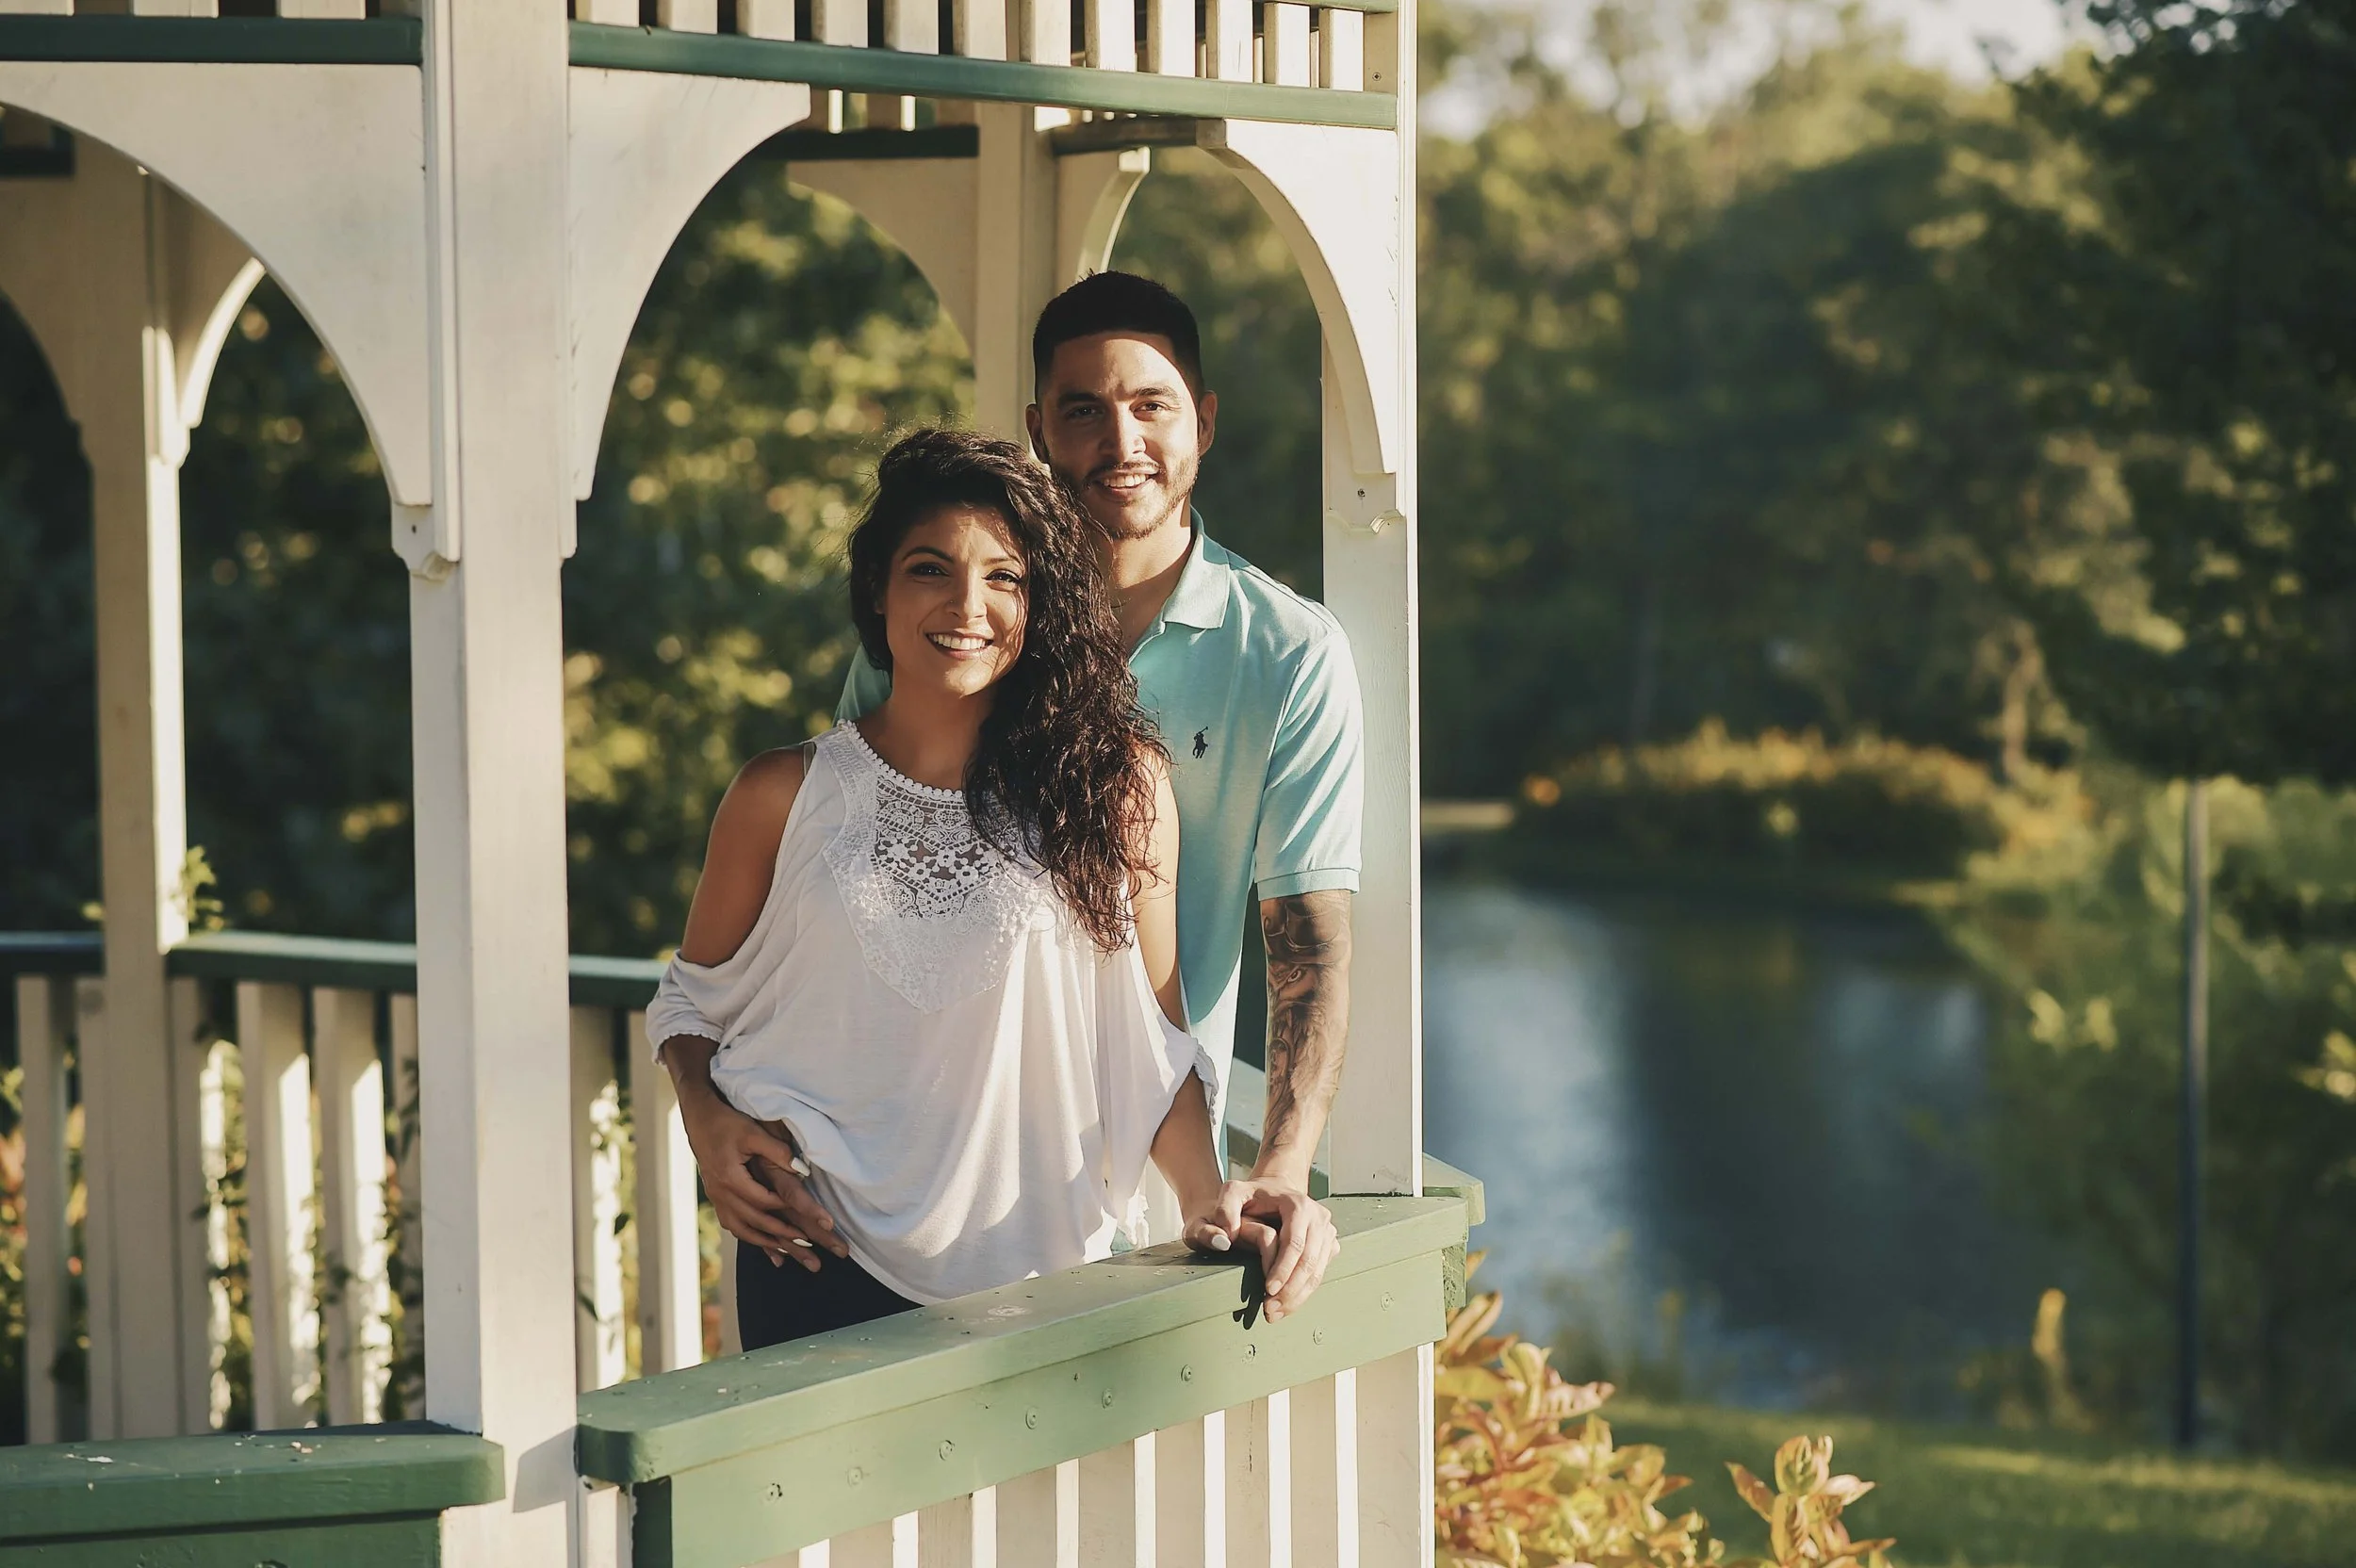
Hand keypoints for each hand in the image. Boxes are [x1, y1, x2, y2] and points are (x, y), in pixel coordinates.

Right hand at [676, 1090, 848, 1272]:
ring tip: (788, 1256)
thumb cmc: (728, 1122)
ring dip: (765, 1242)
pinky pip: (733, 1224)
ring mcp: (717, 1197)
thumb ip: (778, 1151)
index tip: (807, 1225)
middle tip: (806, 1248)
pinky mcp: (717, 1197)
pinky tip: (764, 1245)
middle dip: (782, 1237)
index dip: (786, 1213)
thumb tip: (802, 1169)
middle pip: (754, 1222)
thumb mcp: (753, 1132)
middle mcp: (722, 1193)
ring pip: (741, 1228)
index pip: (763, 1203)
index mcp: (730, 1178)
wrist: (699, 1120)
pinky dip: (750, 1237)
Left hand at [1189, 1177, 1338, 1322]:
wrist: (1276, 1190)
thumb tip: (1227, 1234)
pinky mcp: (1329, 1244)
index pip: (1295, 1243)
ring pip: (1318, 1271)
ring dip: (1298, 1296)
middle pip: (1309, 1261)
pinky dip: (1304, 1291)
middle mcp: (1318, 1217)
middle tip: (1270, 1310)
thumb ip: (1225, 1208)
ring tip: (1275, 1313)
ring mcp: (1327, 1231)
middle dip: (1290, 1290)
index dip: (1283, 1269)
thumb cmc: (1253, 1194)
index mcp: (1298, 1205)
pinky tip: (1287, 1304)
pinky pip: (1320, 1272)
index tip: (1268, 1290)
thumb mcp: (1233, 1192)